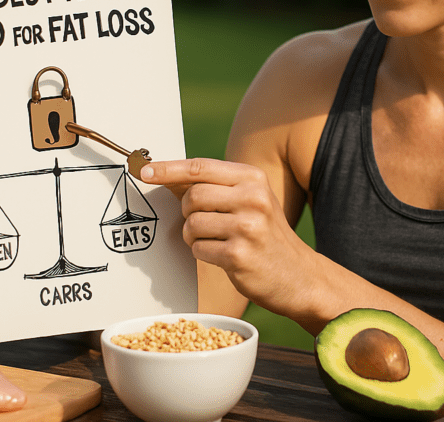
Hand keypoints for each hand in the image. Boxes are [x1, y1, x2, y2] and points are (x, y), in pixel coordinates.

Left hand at [140, 158, 316, 314]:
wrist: (298, 275)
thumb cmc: (266, 234)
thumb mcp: (251, 200)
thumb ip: (215, 187)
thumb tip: (167, 176)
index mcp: (253, 178)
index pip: (201, 167)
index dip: (169, 169)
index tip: (145, 171)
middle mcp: (253, 198)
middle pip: (192, 196)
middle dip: (188, 212)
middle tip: (204, 222)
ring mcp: (247, 227)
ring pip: (192, 224)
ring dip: (194, 236)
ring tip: (216, 240)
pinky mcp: (238, 255)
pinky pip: (198, 249)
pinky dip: (203, 253)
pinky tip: (223, 256)